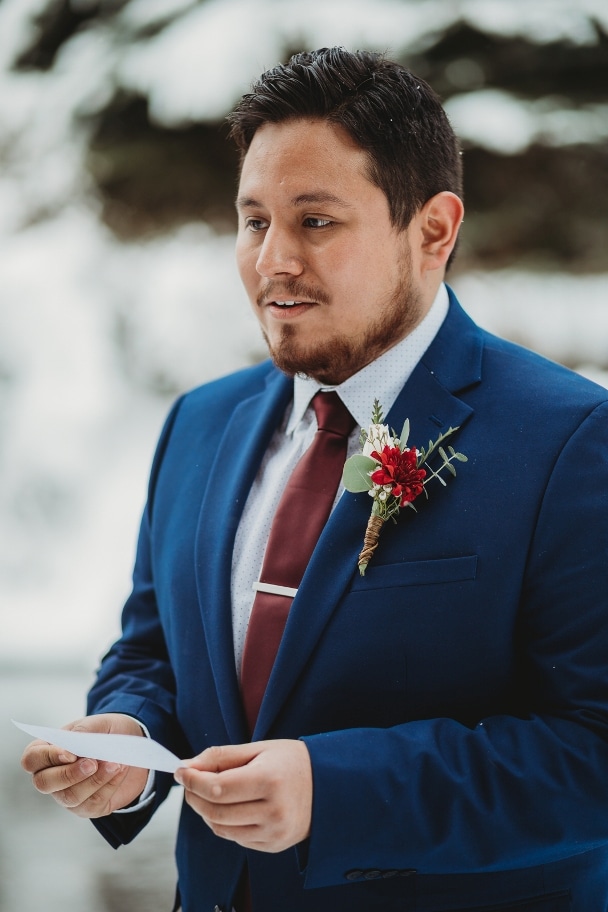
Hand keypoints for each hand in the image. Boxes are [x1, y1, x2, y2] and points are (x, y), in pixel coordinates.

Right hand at [20, 713, 148, 817]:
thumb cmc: (107, 732)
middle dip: (69, 774)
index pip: (31, 759)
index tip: (71, 754)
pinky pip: (93, 803)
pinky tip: (120, 771)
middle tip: (93, 763)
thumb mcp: (98, 723)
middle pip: (44, 783)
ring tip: (115, 764)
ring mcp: (67, 794)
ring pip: (70, 796)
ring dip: (95, 780)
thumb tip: (73, 745)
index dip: (47, 757)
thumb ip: (83, 731)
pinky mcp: (87, 807)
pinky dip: (109, 786)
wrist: (132, 747)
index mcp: (48, 750)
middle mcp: (52, 776)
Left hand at [174, 739, 311, 852]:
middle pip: (215, 811)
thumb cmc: (291, 761)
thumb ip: (221, 756)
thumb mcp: (259, 749)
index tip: (181, 770)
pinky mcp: (274, 846)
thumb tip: (187, 766)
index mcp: (269, 780)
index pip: (217, 788)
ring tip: (207, 793)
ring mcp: (275, 832)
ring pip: (221, 829)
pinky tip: (229, 807)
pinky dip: (223, 823)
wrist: (329, 784)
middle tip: (189, 781)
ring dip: (205, 812)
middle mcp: (274, 811)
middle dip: (194, 796)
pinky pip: (236, 838)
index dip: (193, 781)